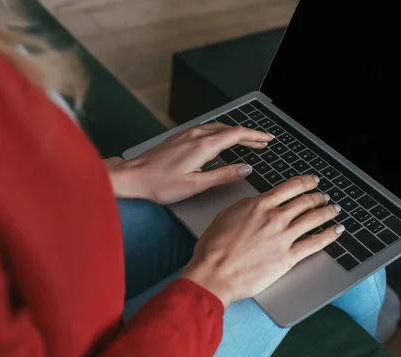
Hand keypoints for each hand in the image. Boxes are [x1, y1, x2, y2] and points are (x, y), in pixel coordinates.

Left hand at [106, 123, 273, 203]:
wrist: (133, 176)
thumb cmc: (159, 183)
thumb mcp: (196, 185)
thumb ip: (223, 175)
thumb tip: (245, 169)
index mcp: (204, 146)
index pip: (237, 135)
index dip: (256, 136)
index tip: (268, 140)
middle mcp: (196, 136)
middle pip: (230, 129)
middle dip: (249, 135)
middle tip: (263, 143)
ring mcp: (187, 134)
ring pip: (218, 128)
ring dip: (235, 133)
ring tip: (246, 142)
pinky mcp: (179, 137)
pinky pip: (206, 129)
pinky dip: (221, 133)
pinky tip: (220, 140)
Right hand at [180, 175, 344, 307]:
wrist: (214, 273)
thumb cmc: (213, 248)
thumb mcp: (225, 215)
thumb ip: (245, 207)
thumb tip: (255, 204)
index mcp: (258, 205)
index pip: (290, 187)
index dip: (305, 182)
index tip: (312, 181)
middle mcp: (274, 218)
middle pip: (305, 201)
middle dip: (318, 197)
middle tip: (324, 196)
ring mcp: (283, 237)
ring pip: (314, 219)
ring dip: (327, 212)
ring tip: (334, 210)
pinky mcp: (288, 258)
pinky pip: (315, 243)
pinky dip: (329, 235)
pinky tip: (337, 231)